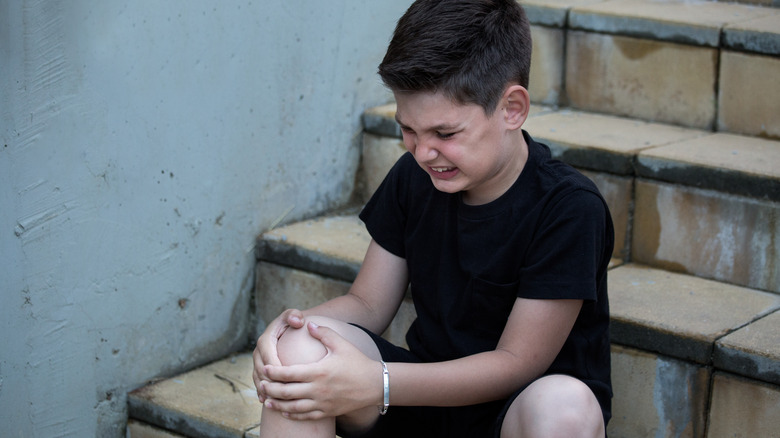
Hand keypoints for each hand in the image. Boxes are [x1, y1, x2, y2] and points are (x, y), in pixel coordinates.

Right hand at [252, 309, 305, 401]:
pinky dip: (264, 393)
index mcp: (265, 340)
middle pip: (262, 372)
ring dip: (267, 391)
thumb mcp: (293, 316)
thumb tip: (298, 321)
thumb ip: (294, 316)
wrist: (286, 330)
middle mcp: (258, 352)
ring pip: (259, 380)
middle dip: (272, 384)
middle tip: (285, 396)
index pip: (269, 358)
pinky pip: (259, 384)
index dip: (277, 370)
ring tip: (278, 402)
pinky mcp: (258, 370)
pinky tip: (271, 403)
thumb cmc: (292, 323)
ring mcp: (257, 362)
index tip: (290, 379)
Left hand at [261, 322, 382, 420]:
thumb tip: (308, 323)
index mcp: (319, 371)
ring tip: (267, 400)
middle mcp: (318, 389)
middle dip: (271, 389)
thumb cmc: (357, 362)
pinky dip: (293, 415)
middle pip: (287, 392)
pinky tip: (285, 412)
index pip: (289, 373)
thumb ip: (323, 333)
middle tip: (261, 385)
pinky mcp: (327, 411)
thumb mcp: (342, 344)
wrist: (375, 384)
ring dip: (278, 405)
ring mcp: (322, 402)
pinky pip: (306, 416)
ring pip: (294, 407)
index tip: (265, 369)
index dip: (274, 372)